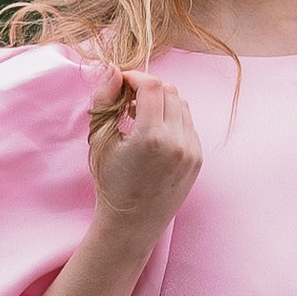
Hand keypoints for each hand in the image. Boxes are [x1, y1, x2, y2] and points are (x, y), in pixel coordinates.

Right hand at [88, 73, 200, 245]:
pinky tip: (152, 134)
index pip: (151, 85)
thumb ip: (104, 100)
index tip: (121, 84)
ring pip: (181, 104)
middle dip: (147, 88)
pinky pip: (187, 124)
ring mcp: (191, 151)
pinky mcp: (198, 158)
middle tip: (127, 101)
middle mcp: (177, 142)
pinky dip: (171, 119)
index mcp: (151, 137)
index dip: (134, 77)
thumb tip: (115, 70)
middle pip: (169, 90)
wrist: (131, 225)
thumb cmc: (110, 184)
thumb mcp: (99, 141)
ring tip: (139, 117)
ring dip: (161, 102)